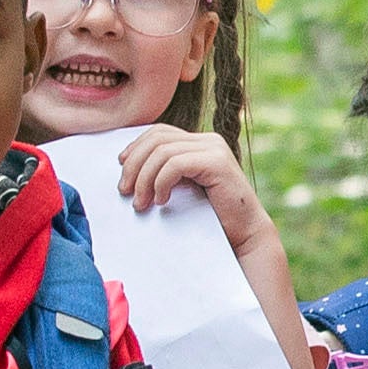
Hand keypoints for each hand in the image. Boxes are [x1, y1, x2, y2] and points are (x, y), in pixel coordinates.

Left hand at [119, 125, 275, 257]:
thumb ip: (166, 173)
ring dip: (145, 178)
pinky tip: (160, 201)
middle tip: (124, 191)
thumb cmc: (212, 217)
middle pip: (157, 138)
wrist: (245, 235)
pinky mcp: (217, 162)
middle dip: (134, 164)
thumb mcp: (183, 189)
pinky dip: (161, 182)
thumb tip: (128, 167)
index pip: (159, 132)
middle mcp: (208, 140)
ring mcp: (214, 149)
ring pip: (162, 152)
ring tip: (141, 203)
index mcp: (200, 143)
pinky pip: (176, 164)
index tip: (123, 171)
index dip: (135, 147)